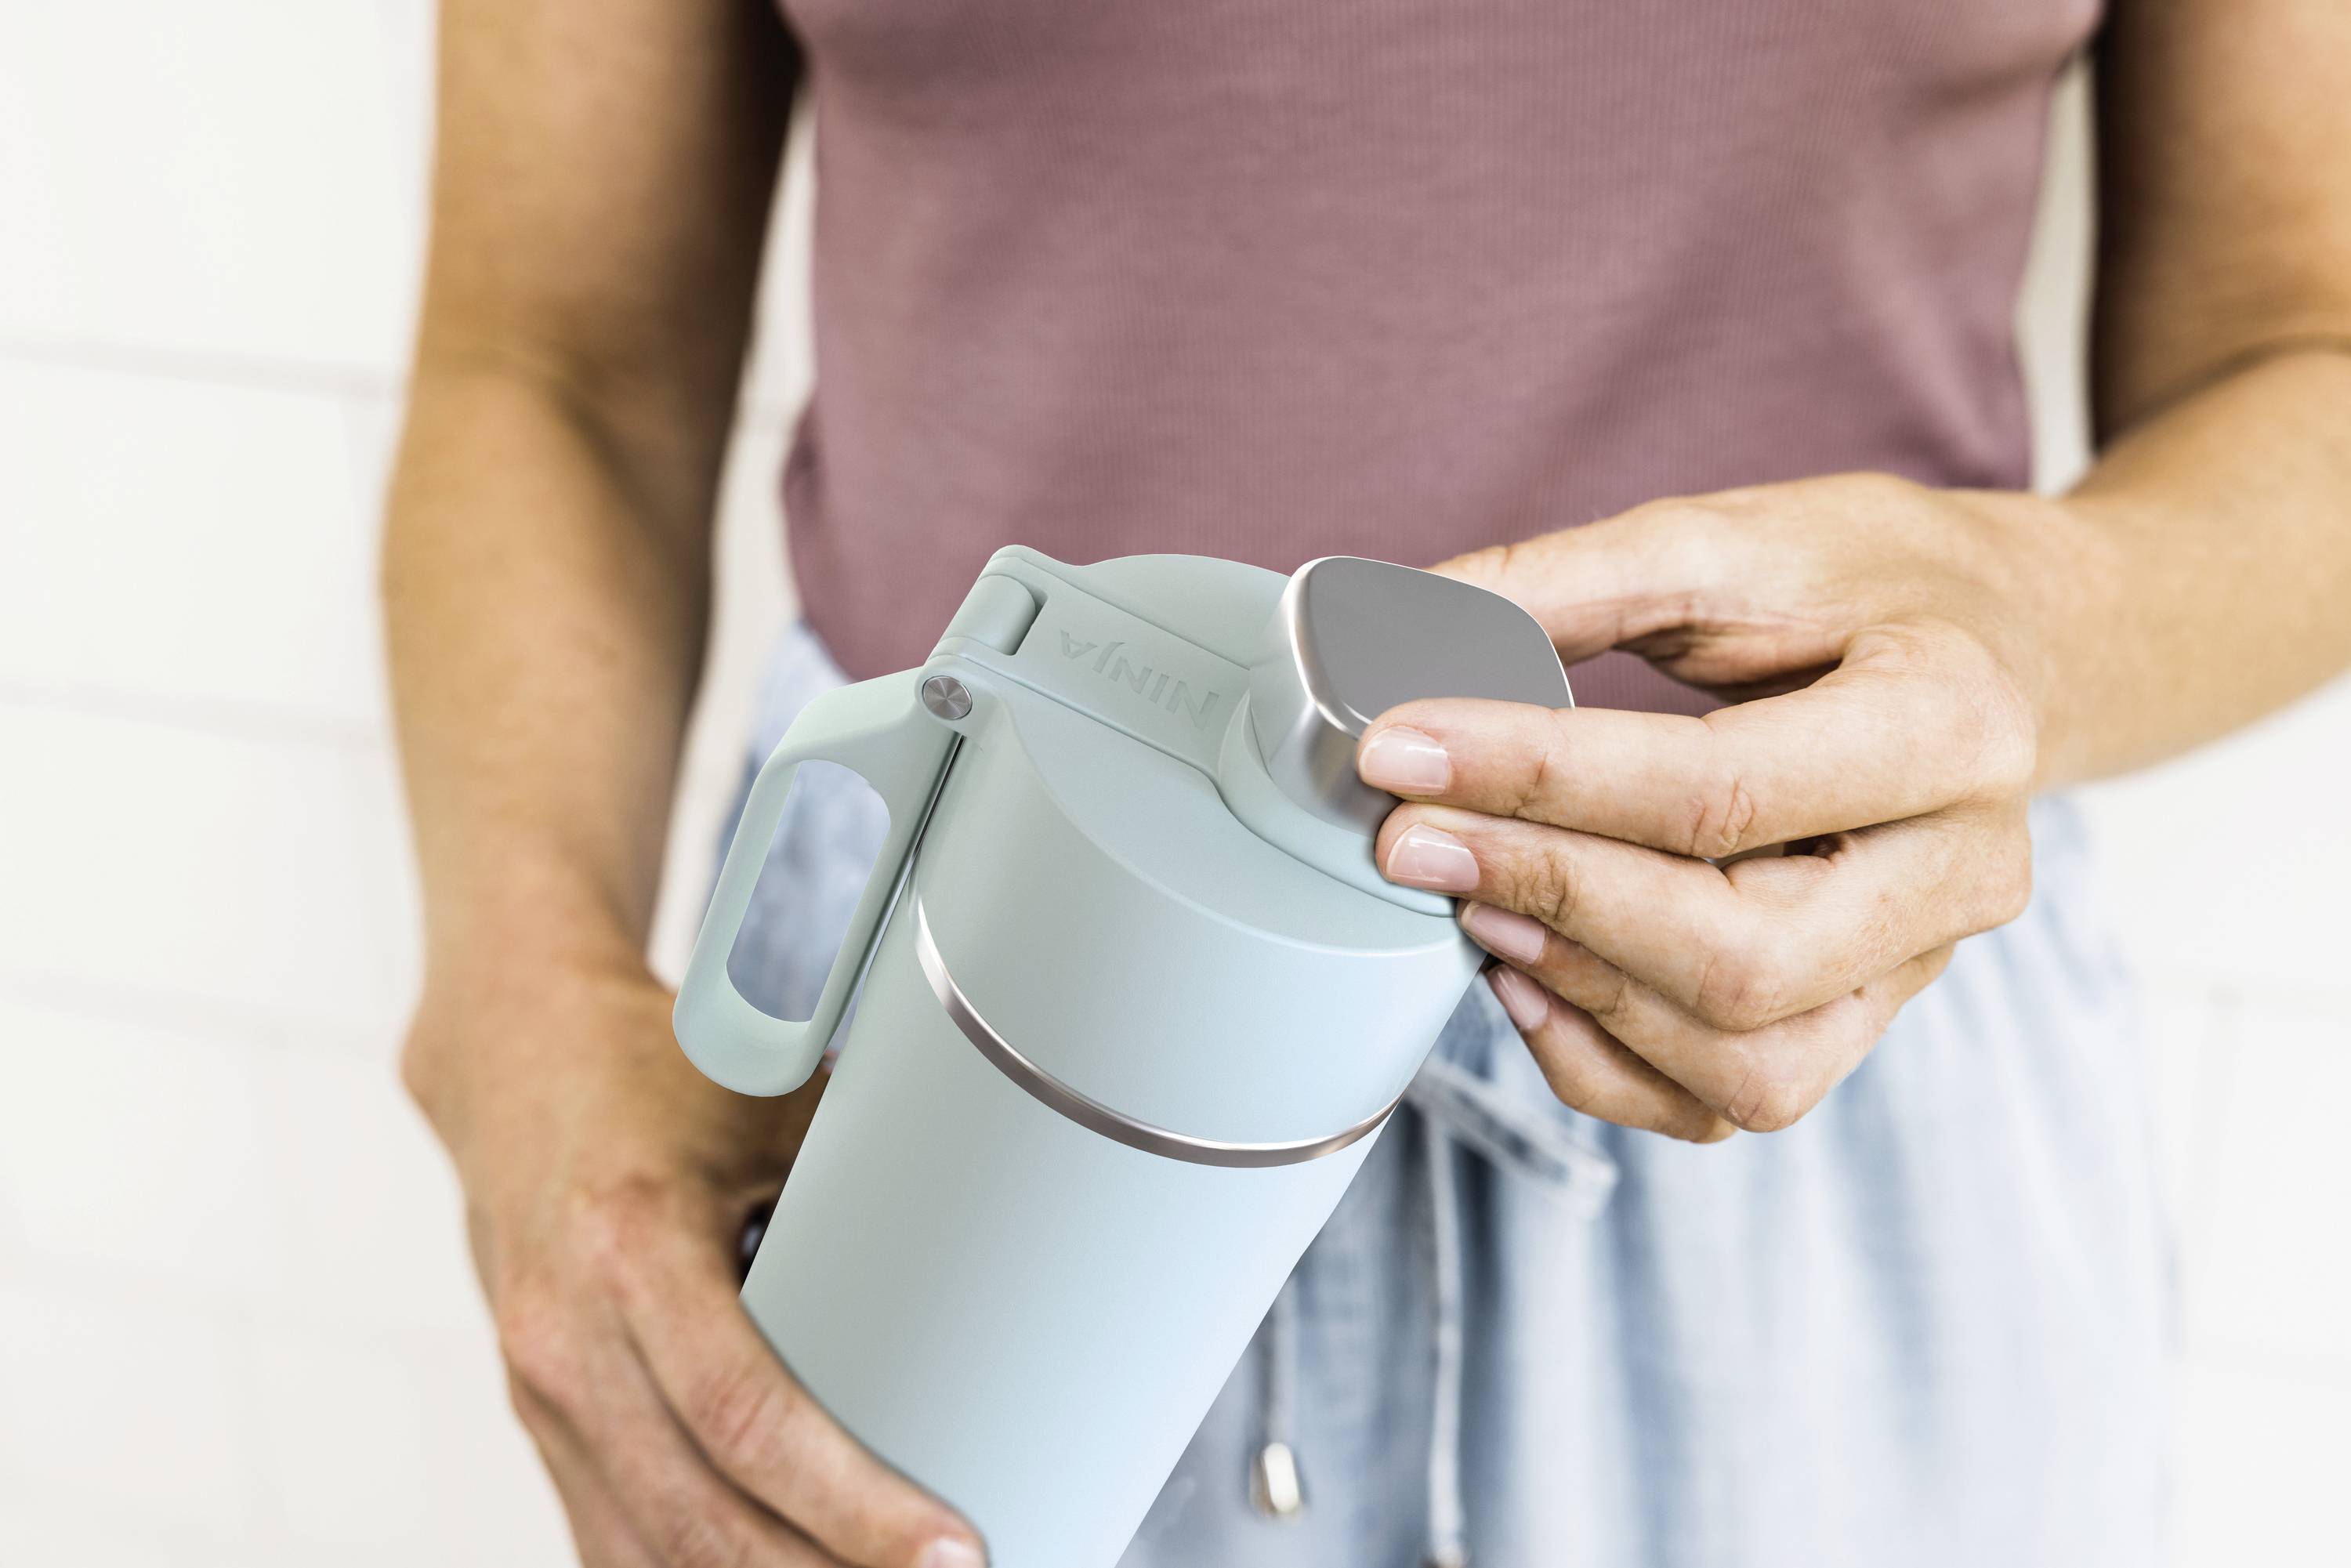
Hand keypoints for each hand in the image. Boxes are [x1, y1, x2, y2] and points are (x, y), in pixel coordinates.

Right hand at [402, 956, 983, 1567]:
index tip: (948, 1549)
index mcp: (632, 1246)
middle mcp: (569, 1337)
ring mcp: (540, 1397)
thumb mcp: (773, 1107)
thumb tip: (991, 1265)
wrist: (516, 1069)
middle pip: (701, 1518)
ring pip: (653, 1553)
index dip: (850, 1502)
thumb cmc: (657, 1078)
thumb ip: (862, 1193)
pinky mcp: (540, 1429)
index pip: (745, 1415)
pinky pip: (615, 1540)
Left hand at [1359, 473, 2067, 1140]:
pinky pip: (1733, 1104)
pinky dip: (1610, 1061)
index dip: (1536, 778)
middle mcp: (1963, 868)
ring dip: (1580, 991)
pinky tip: (1528, 973)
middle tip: (1413, 839)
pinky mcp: (1867, 1015)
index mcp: (1952, 723)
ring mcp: (1922, 965)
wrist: (2011, 646)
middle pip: (1740, 954)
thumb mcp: (1736, 537)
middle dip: (1553, 897)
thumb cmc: (1872, 583)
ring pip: (1746, 1065)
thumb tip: (1404, 624)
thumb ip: (1572, 578)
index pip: (1719, 791)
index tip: (1397, 751)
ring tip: (1471, 901)